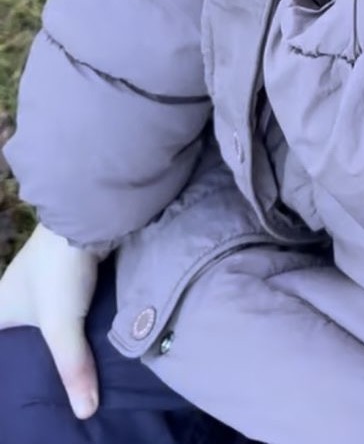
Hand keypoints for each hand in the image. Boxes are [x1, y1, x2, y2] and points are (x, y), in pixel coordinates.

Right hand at [0, 222, 103, 418]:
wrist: (90, 214)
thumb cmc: (59, 270)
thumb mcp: (62, 325)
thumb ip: (73, 368)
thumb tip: (86, 412)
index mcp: (0, 305)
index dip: (6, 361)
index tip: (15, 381)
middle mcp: (16, 291)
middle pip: (18, 332)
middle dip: (29, 356)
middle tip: (45, 388)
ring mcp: (43, 278)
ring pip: (45, 318)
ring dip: (56, 340)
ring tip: (68, 371)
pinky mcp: (69, 270)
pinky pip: (67, 305)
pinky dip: (75, 322)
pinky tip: (88, 340)